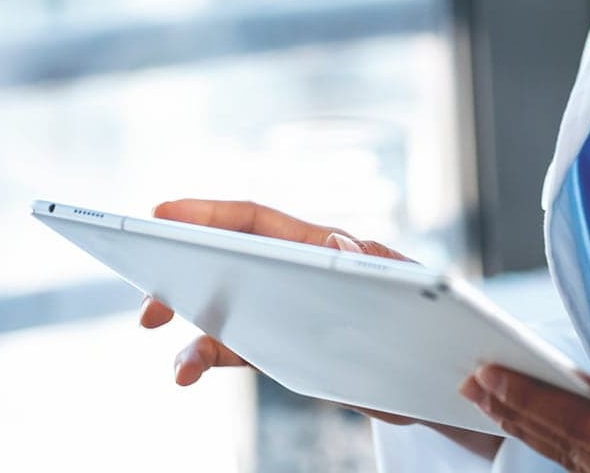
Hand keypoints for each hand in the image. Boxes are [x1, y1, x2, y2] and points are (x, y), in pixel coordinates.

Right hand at [139, 198, 502, 460]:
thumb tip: (338, 242)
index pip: (258, 221)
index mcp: (326, 248)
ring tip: (157, 335)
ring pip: (221, 305)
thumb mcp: (410, 293)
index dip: (209, 214)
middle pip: (226, 258)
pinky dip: (200, 356)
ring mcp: (284, 309)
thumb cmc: (432, 320)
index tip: (160, 212)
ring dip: (183, 318)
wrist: (444, 377)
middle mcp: (296, 272)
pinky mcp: (281, 349)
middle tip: (145, 290)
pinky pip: (231, 348)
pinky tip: (182, 373)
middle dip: (180, 266)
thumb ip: (375, 268)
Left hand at [459, 356, 589, 472]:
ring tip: (497, 403)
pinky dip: (562, 454)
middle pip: (564, 450)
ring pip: (571, 469)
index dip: (528, 397)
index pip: (578, 425)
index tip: (490, 374)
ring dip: (531, 434)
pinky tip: (540, 432)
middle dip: (516, 413)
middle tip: (477, 384)